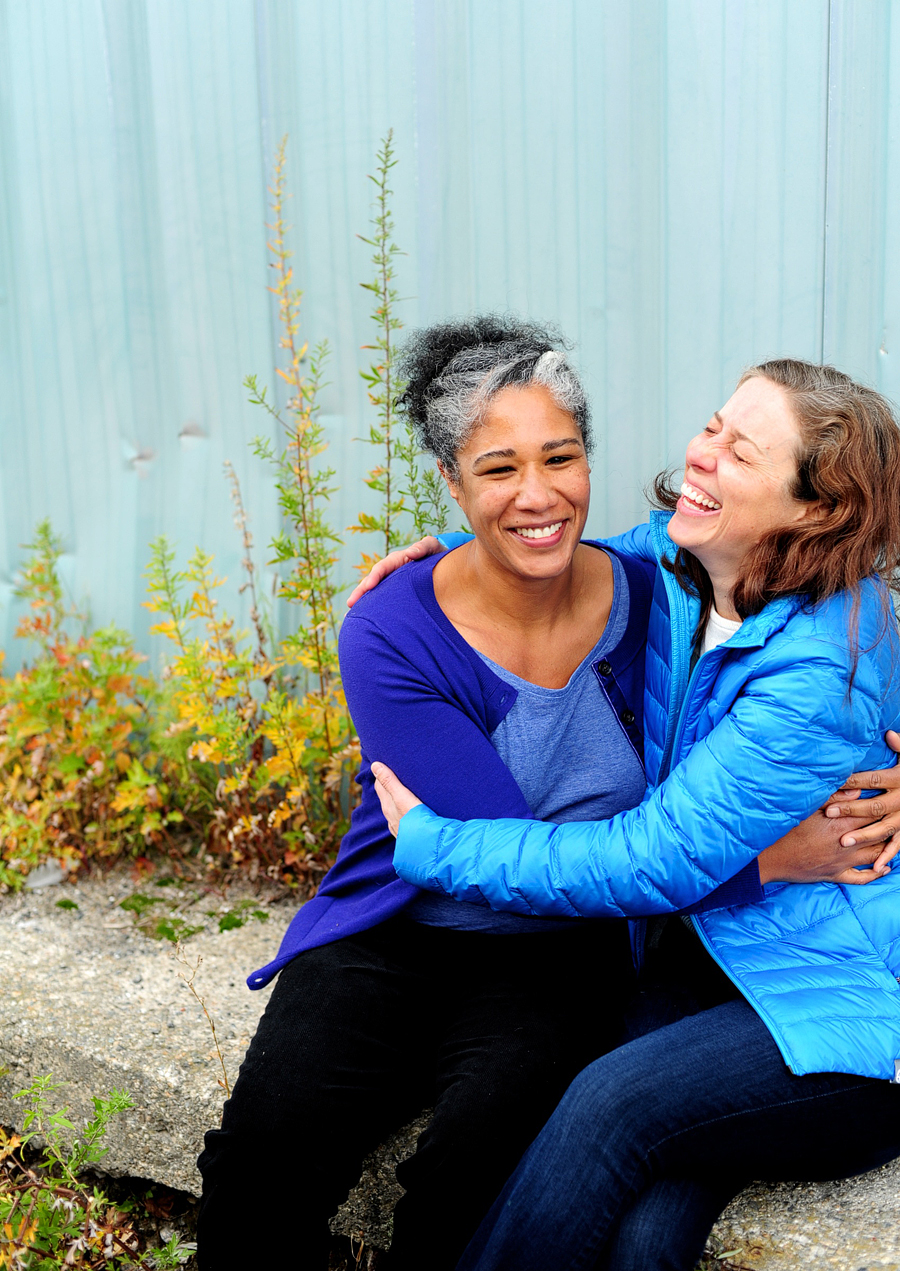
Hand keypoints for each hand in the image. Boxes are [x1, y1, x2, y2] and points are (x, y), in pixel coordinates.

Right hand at [346, 537, 443, 607]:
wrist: (442, 563)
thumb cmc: (436, 554)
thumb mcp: (431, 547)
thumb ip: (423, 547)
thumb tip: (411, 552)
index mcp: (397, 560)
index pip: (382, 568)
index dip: (375, 576)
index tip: (369, 586)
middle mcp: (391, 572)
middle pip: (373, 581)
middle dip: (361, 592)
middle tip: (351, 603)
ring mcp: (392, 584)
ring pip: (375, 593)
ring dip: (363, 602)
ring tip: (351, 614)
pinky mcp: (396, 594)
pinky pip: (382, 601)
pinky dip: (373, 608)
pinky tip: (366, 620)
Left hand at [371, 762, 422, 836]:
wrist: (427, 847)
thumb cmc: (416, 820)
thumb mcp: (403, 798)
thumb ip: (390, 782)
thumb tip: (374, 765)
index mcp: (388, 806)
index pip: (380, 785)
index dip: (382, 774)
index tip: (387, 763)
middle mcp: (391, 817)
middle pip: (386, 797)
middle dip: (389, 785)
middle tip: (395, 772)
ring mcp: (399, 827)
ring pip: (395, 808)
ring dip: (397, 798)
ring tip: (405, 789)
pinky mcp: (409, 833)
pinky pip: (403, 818)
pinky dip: (404, 809)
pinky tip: (412, 810)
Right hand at [758, 803, 898, 886]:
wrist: (772, 857)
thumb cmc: (786, 830)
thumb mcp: (807, 808)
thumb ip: (833, 798)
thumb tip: (856, 790)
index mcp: (840, 824)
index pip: (871, 813)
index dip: (882, 805)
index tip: (887, 799)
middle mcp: (847, 843)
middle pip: (878, 833)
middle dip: (889, 825)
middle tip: (896, 817)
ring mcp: (843, 862)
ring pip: (875, 855)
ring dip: (887, 848)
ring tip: (894, 840)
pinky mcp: (836, 874)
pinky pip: (862, 878)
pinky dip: (876, 874)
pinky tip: (885, 868)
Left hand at [822, 729, 899, 865]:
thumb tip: (889, 734)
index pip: (872, 780)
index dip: (852, 782)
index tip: (831, 784)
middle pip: (874, 805)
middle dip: (850, 809)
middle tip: (828, 813)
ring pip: (884, 828)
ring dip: (864, 836)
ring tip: (843, 841)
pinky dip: (889, 854)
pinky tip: (876, 866)